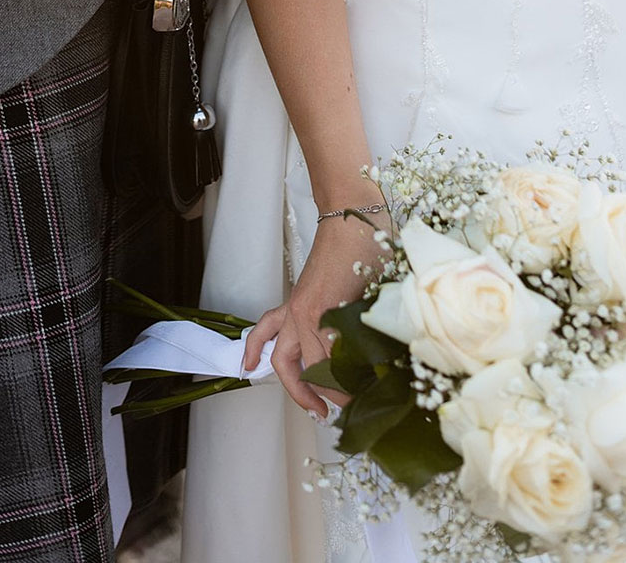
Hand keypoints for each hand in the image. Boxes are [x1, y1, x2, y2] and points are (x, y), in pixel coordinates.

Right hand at [242, 210, 392, 415]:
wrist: (351, 212)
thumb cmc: (368, 246)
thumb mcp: (376, 292)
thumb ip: (370, 328)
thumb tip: (376, 366)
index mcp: (322, 315)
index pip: (329, 370)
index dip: (345, 391)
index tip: (363, 403)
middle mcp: (301, 314)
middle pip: (302, 368)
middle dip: (318, 395)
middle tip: (337, 413)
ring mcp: (295, 306)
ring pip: (279, 352)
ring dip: (291, 381)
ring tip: (308, 405)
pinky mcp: (295, 299)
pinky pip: (267, 326)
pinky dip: (256, 345)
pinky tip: (249, 363)